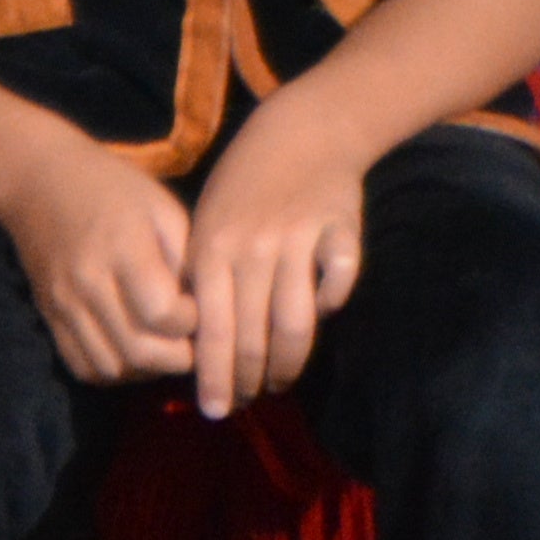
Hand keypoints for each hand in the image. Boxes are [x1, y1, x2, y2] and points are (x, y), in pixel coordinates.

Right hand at [0, 119, 199, 387]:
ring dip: (147, 370)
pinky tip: (132, 351)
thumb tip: (205, 309)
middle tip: (192, 342)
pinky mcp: (49, 317)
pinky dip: (114, 371)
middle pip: (139, 351)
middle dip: (178, 358)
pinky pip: (83, 366)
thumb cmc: (112, 187)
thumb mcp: (161, 206)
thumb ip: (186, 257)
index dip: (192, 322)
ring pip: (112, 369)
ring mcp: (64, 304)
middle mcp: (88, 282)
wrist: (38, 179)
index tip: (198, 307)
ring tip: (163, 347)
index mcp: (123, 248)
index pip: (162, 313)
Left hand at [175, 103, 370, 415]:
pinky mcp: (340, 231)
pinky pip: (338, 285)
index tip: (215, 410)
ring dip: (287, 364)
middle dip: (249, 380)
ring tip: (279, 380)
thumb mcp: (206, 222)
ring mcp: (298, 240)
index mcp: (213, 247)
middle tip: (248, 400)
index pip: (212, 331)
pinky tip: (322, 315)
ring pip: (296, 325)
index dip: (215, 377)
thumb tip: (199, 348)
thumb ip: (203, 279)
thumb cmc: (244, 184)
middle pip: (254, 337)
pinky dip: (331, 305)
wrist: (302, 129)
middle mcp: (253, 248)